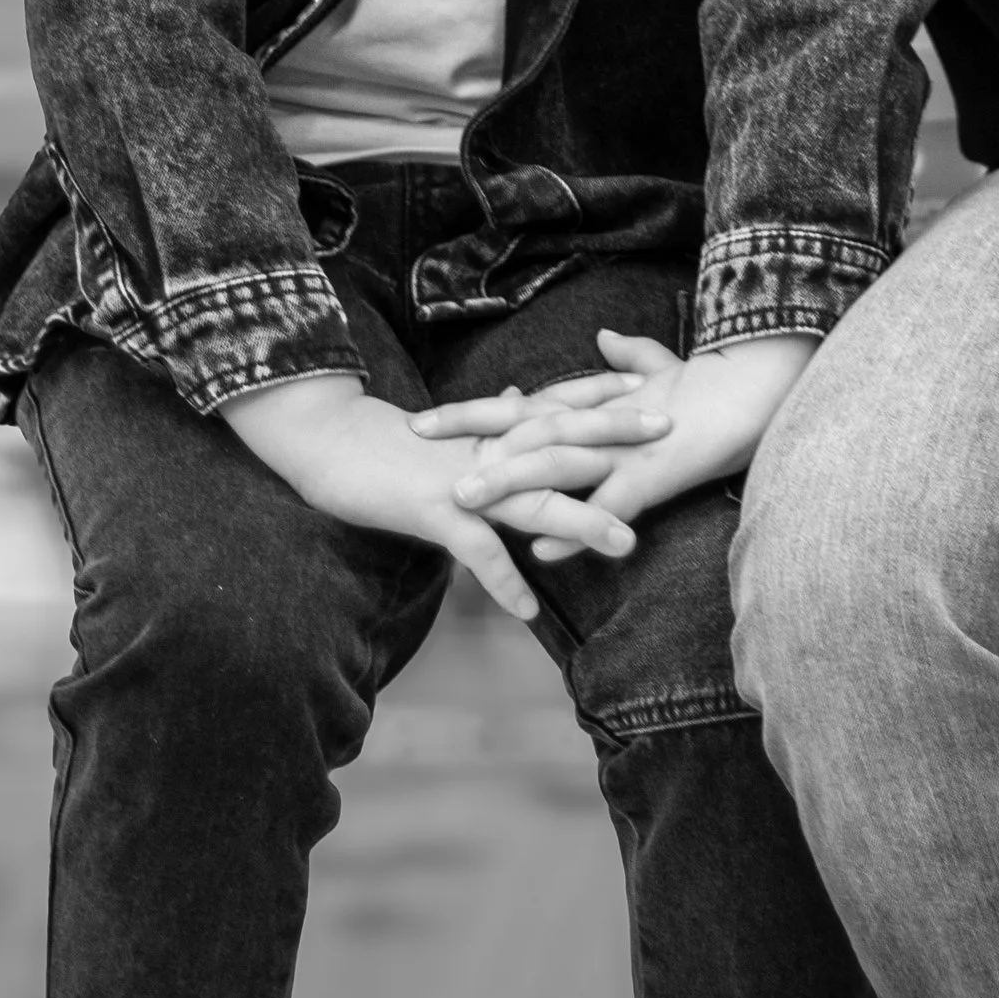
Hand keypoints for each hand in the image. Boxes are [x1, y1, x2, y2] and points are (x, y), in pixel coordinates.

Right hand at [218, 373, 632, 623]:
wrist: (329, 442)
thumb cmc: (389, 440)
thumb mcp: (448, 427)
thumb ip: (491, 417)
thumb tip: (519, 395)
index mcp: (494, 428)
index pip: (562, 403)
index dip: (608, 395)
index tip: (658, 386)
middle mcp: (489, 449)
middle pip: (562, 438)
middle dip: (617, 437)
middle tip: (669, 434)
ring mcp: (464, 480)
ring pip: (532, 499)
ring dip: (582, 521)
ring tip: (628, 543)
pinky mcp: (434, 512)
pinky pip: (474, 552)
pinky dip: (502, 581)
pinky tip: (529, 611)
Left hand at [410, 329, 816, 560]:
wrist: (770, 375)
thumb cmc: (725, 379)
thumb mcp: (672, 369)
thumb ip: (634, 358)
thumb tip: (605, 338)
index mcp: (601, 401)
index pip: (526, 405)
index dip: (476, 412)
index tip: (427, 419)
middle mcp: (604, 420)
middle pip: (525, 423)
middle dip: (468, 432)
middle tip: (414, 436)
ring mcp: (629, 446)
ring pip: (558, 461)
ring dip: (509, 481)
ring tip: (463, 499)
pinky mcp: (660, 471)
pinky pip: (611, 504)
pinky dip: (576, 529)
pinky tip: (542, 552)